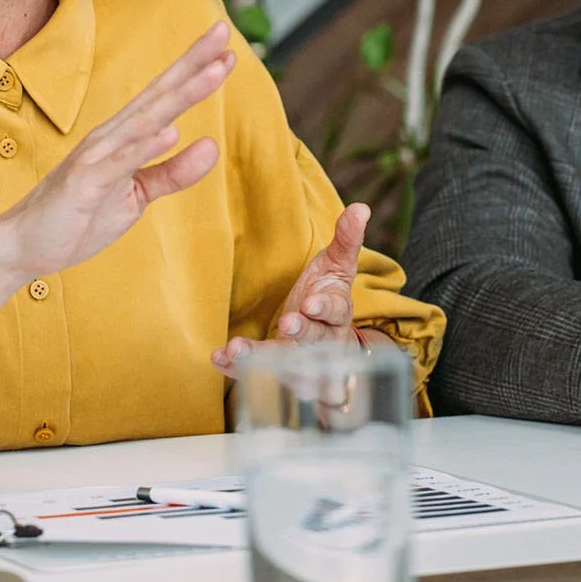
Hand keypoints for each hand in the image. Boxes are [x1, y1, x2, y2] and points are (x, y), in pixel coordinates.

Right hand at [0, 23, 231, 284]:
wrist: (25, 245)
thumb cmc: (79, 215)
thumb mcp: (136, 194)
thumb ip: (173, 172)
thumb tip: (212, 145)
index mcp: (123, 137)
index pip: (164, 96)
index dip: (194, 69)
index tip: (226, 45)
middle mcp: (110, 137)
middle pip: (158, 95)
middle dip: (192, 63)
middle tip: (222, 30)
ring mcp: (95, 158)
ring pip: (145, 121)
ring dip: (180, 96)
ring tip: (213, 73)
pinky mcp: (84, 185)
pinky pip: (118, 164)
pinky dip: (143, 147)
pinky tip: (170, 132)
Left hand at [212, 203, 375, 372]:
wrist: (325, 342)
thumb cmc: (327, 295)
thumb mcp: (337, 267)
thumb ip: (345, 240)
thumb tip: (361, 207)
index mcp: (338, 314)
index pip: (336, 311)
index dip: (325, 308)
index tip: (312, 304)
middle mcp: (321, 341)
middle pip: (314, 340)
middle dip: (301, 333)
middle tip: (287, 325)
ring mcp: (298, 360)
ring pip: (285, 364)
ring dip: (261, 358)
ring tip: (238, 349)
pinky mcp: (274, 370)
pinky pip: (257, 373)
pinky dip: (237, 368)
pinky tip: (220, 358)